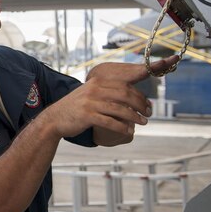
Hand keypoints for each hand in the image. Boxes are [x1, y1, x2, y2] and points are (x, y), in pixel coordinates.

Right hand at [39, 57, 178, 144]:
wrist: (55, 119)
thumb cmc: (77, 108)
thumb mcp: (90, 94)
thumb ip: (108, 91)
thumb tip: (129, 94)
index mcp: (98, 82)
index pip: (125, 80)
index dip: (143, 83)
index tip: (155, 91)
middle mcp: (95, 89)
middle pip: (126, 94)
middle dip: (142, 104)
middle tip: (149, 113)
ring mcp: (90, 102)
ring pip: (120, 109)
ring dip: (135, 117)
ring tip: (144, 122)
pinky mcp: (87, 116)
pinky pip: (110, 122)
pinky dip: (122, 127)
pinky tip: (128, 132)